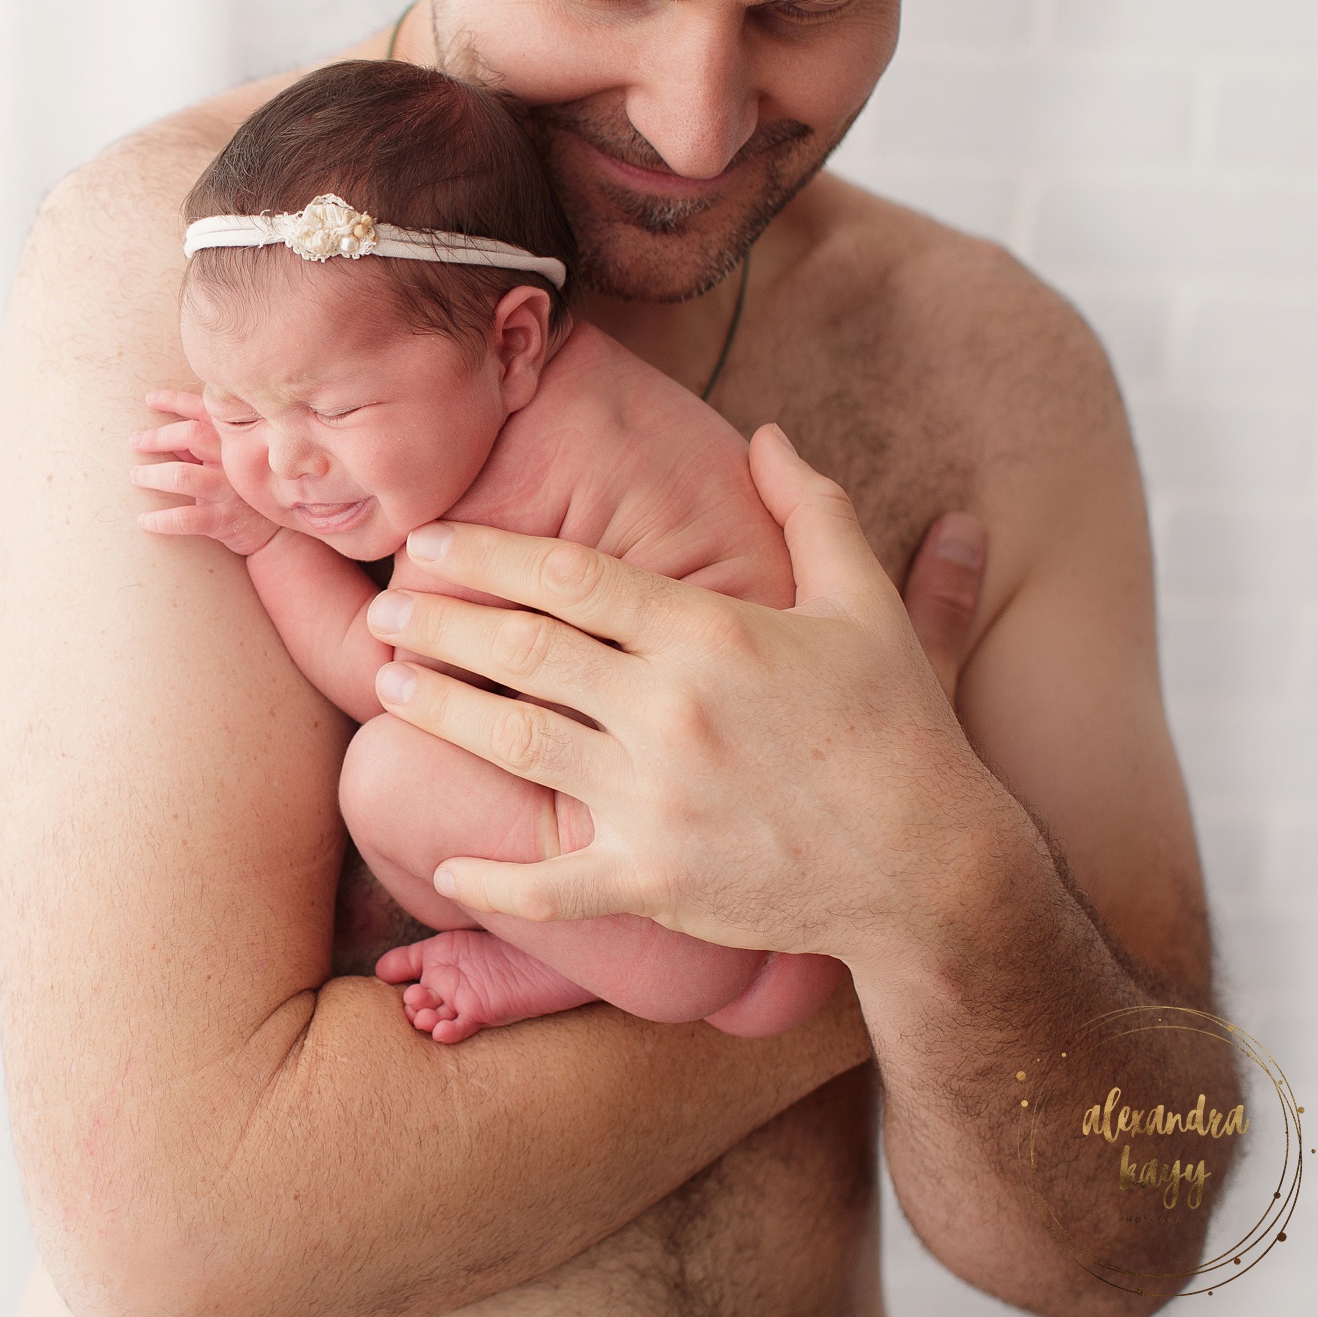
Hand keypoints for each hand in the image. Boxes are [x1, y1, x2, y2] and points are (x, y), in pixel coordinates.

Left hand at [130, 389, 280, 556]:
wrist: (275, 536)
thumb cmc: (244, 494)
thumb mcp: (230, 464)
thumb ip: (203, 449)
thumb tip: (165, 438)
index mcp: (233, 442)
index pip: (204, 411)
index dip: (176, 400)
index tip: (150, 399)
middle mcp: (232, 461)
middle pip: (191, 435)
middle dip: (158, 436)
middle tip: (135, 442)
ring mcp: (229, 491)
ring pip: (182, 475)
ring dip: (152, 474)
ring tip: (135, 475)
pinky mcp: (223, 520)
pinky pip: (185, 518)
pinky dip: (160, 519)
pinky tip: (143, 519)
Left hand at [363, 425, 1018, 974]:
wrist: (934, 870)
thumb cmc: (900, 728)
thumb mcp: (867, 604)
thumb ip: (813, 509)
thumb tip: (767, 433)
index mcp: (712, 635)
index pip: (569, 577)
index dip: (485, 554)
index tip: (427, 544)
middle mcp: (671, 712)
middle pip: (523, 651)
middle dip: (440, 624)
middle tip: (383, 610)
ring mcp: (656, 800)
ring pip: (515, 744)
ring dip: (442, 711)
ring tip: (388, 684)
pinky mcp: (653, 880)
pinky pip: (550, 882)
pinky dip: (491, 877)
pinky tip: (443, 861)